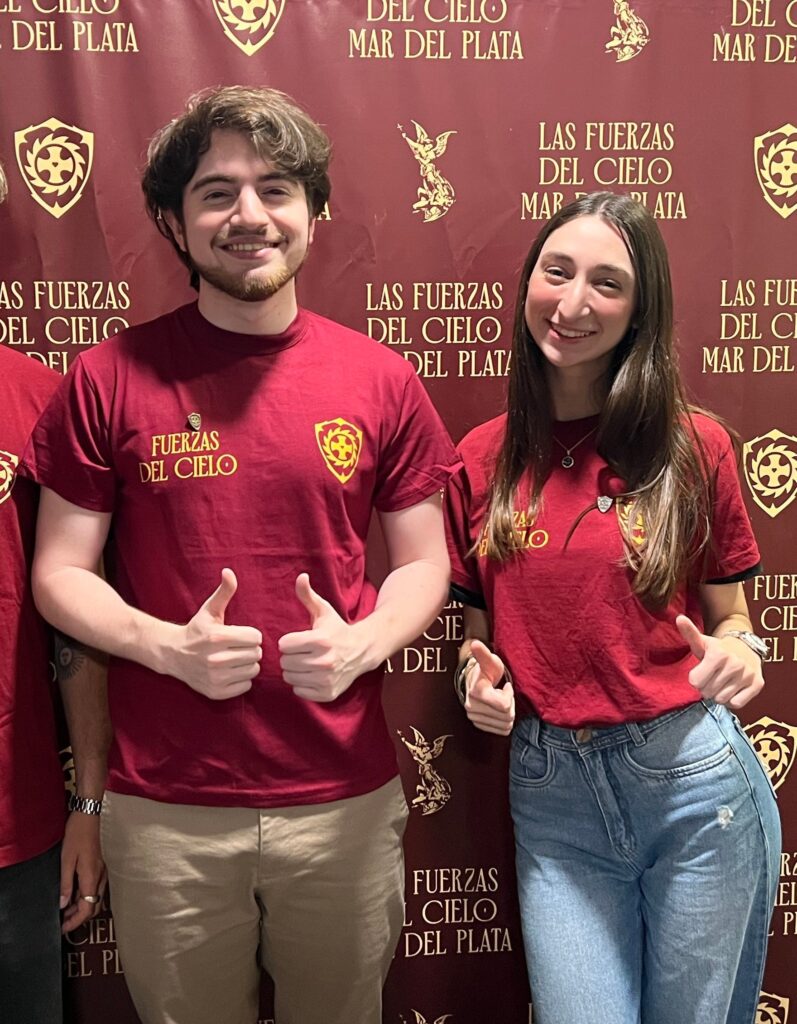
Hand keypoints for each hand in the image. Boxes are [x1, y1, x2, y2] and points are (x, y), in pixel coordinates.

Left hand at [60, 810, 105, 933]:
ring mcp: (102, 871)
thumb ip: (66, 884)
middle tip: (63, 922)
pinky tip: (73, 895)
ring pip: (95, 897)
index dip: (76, 921)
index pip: (88, 908)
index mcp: (92, 877)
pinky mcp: (99, 867)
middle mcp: (100, 877)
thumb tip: (63, 904)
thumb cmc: (76, 836)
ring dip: (82, 906)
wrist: (88, 818)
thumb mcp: (66, 861)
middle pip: (94, 905)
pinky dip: (85, 896)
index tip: (64, 928)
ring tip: (65, 910)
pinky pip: (95, 888)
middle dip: (80, 917)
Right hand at [161, 569, 261, 699]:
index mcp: (217, 637)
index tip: (241, 634)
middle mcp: (215, 659)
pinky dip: (242, 679)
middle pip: (256, 654)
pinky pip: (245, 686)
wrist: (172, 654)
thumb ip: (224, 592)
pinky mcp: (215, 692)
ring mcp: (215, 677)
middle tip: (239, 647)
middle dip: (250, 649)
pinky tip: (231, 671)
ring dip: (248, 664)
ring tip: (235, 658)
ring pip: (253, 670)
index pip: (255, 638)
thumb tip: (229, 571)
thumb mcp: (209, 610)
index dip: (251, 635)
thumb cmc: (196, 630)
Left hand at [278, 574, 363, 701]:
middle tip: (303, 652)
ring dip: (295, 671)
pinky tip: (312, 675)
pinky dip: (302, 685)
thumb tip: (300, 577)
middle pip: (285, 662)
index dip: (289, 641)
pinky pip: (299, 692)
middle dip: (290, 656)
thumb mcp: (324, 611)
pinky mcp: (328, 693)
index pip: (284, 645)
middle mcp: (324, 661)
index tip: (298, 640)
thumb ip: (308, 595)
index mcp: (321, 640)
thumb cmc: (337, 629)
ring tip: (306, 663)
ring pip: (290, 678)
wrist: (363, 650)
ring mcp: (327, 679)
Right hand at [463, 640, 514, 735]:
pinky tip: (498, 710)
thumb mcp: (489, 661)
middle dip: (510, 704)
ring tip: (501, 700)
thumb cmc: (486, 670)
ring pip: (505, 724)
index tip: (506, 686)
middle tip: (504, 693)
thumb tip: (474, 643)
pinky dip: (504, 721)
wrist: (474, 681)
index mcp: (477, 692)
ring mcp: (474, 717)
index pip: (504, 705)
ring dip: (508, 713)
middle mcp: (472, 707)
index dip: (509, 695)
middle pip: (507, 716)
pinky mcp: (478, 724)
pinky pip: (501, 731)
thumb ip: (483, 653)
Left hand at [676, 614, 763, 709]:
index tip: (701, 672)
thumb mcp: (702, 642)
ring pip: (722, 699)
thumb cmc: (718, 649)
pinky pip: (736, 704)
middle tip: (712, 678)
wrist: (746, 648)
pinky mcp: (757, 684)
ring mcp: (747, 675)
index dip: (696, 679)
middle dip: (706, 688)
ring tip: (722, 682)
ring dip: (719, 694)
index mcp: (718, 654)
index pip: (695, 682)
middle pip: (707, 692)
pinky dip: (732, 700)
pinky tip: (732, 689)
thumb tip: (679, 618)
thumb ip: (690, 633)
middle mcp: (735, 664)